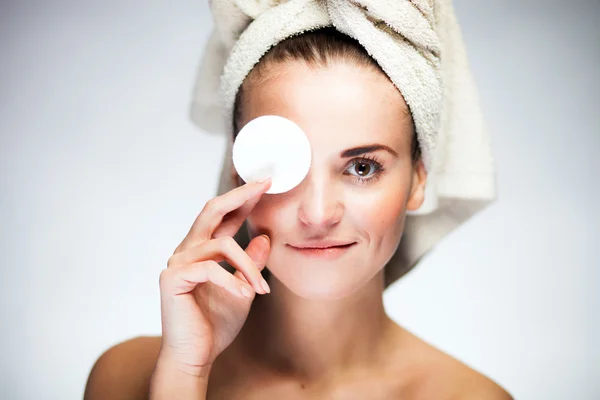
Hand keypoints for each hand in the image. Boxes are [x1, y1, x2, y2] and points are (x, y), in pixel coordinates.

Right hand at [156, 178, 271, 375]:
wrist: (195, 356)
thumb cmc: (215, 325)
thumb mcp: (243, 289)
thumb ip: (251, 264)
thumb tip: (265, 238)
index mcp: (202, 251)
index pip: (222, 217)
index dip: (242, 199)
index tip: (264, 185)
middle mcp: (187, 251)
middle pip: (212, 210)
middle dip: (240, 195)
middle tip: (264, 185)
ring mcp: (177, 263)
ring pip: (221, 244)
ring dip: (247, 265)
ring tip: (261, 288)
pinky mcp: (173, 278)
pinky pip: (210, 269)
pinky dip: (232, 281)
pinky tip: (245, 295)